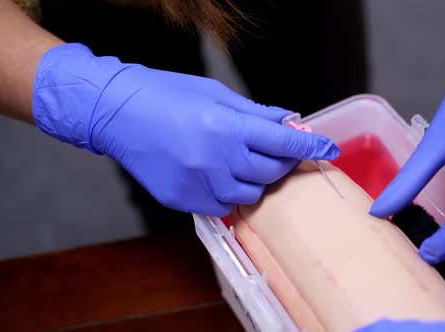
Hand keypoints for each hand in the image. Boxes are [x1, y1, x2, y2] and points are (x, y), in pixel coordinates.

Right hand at [33, 43, 338, 216]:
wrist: (117, 115)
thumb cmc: (166, 95)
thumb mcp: (216, 94)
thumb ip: (257, 114)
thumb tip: (290, 121)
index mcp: (227, 128)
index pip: (284, 143)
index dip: (310, 147)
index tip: (327, 149)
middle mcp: (217, 161)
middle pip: (272, 172)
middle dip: (284, 161)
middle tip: (281, 151)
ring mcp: (200, 185)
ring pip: (251, 194)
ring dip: (257, 179)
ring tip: (245, 161)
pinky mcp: (184, 201)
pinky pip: (223, 206)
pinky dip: (230, 193)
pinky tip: (221, 176)